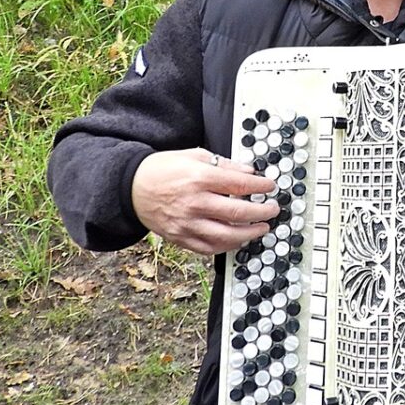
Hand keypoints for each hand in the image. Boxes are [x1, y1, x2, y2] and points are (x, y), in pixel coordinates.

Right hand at [130, 147, 279, 254]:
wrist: (132, 188)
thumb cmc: (163, 170)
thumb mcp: (195, 156)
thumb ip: (224, 164)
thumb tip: (249, 172)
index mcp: (199, 178)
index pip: (240, 184)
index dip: (261, 186)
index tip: (270, 186)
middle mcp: (194, 203)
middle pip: (237, 212)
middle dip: (262, 212)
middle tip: (272, 210)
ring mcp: (186, 223)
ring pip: (225, 236)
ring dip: (249, 234)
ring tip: (261, 228)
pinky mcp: (179, 237)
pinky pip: (207, 248)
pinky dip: (225, 246)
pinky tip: (237, 240)